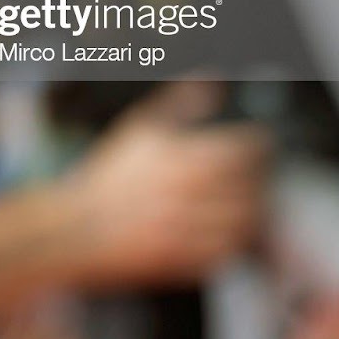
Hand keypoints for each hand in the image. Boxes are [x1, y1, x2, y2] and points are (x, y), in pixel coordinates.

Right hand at [42, 79, 271, 287]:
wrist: (79, 228)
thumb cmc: (109, 177)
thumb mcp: (141, 128)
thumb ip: (180, 102)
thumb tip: (208, 78)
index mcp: (181, 159)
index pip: (243, 150)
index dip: (257, 146)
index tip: (259, 145)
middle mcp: (187, 195)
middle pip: (249, 187)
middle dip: (258, 179)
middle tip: (257, 176)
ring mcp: (187, 230)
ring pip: (244, 221)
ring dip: (252, 211)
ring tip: (246, 203)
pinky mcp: (184, 260)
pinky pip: (226, 251)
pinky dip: (234, 240)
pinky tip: (227, 229)